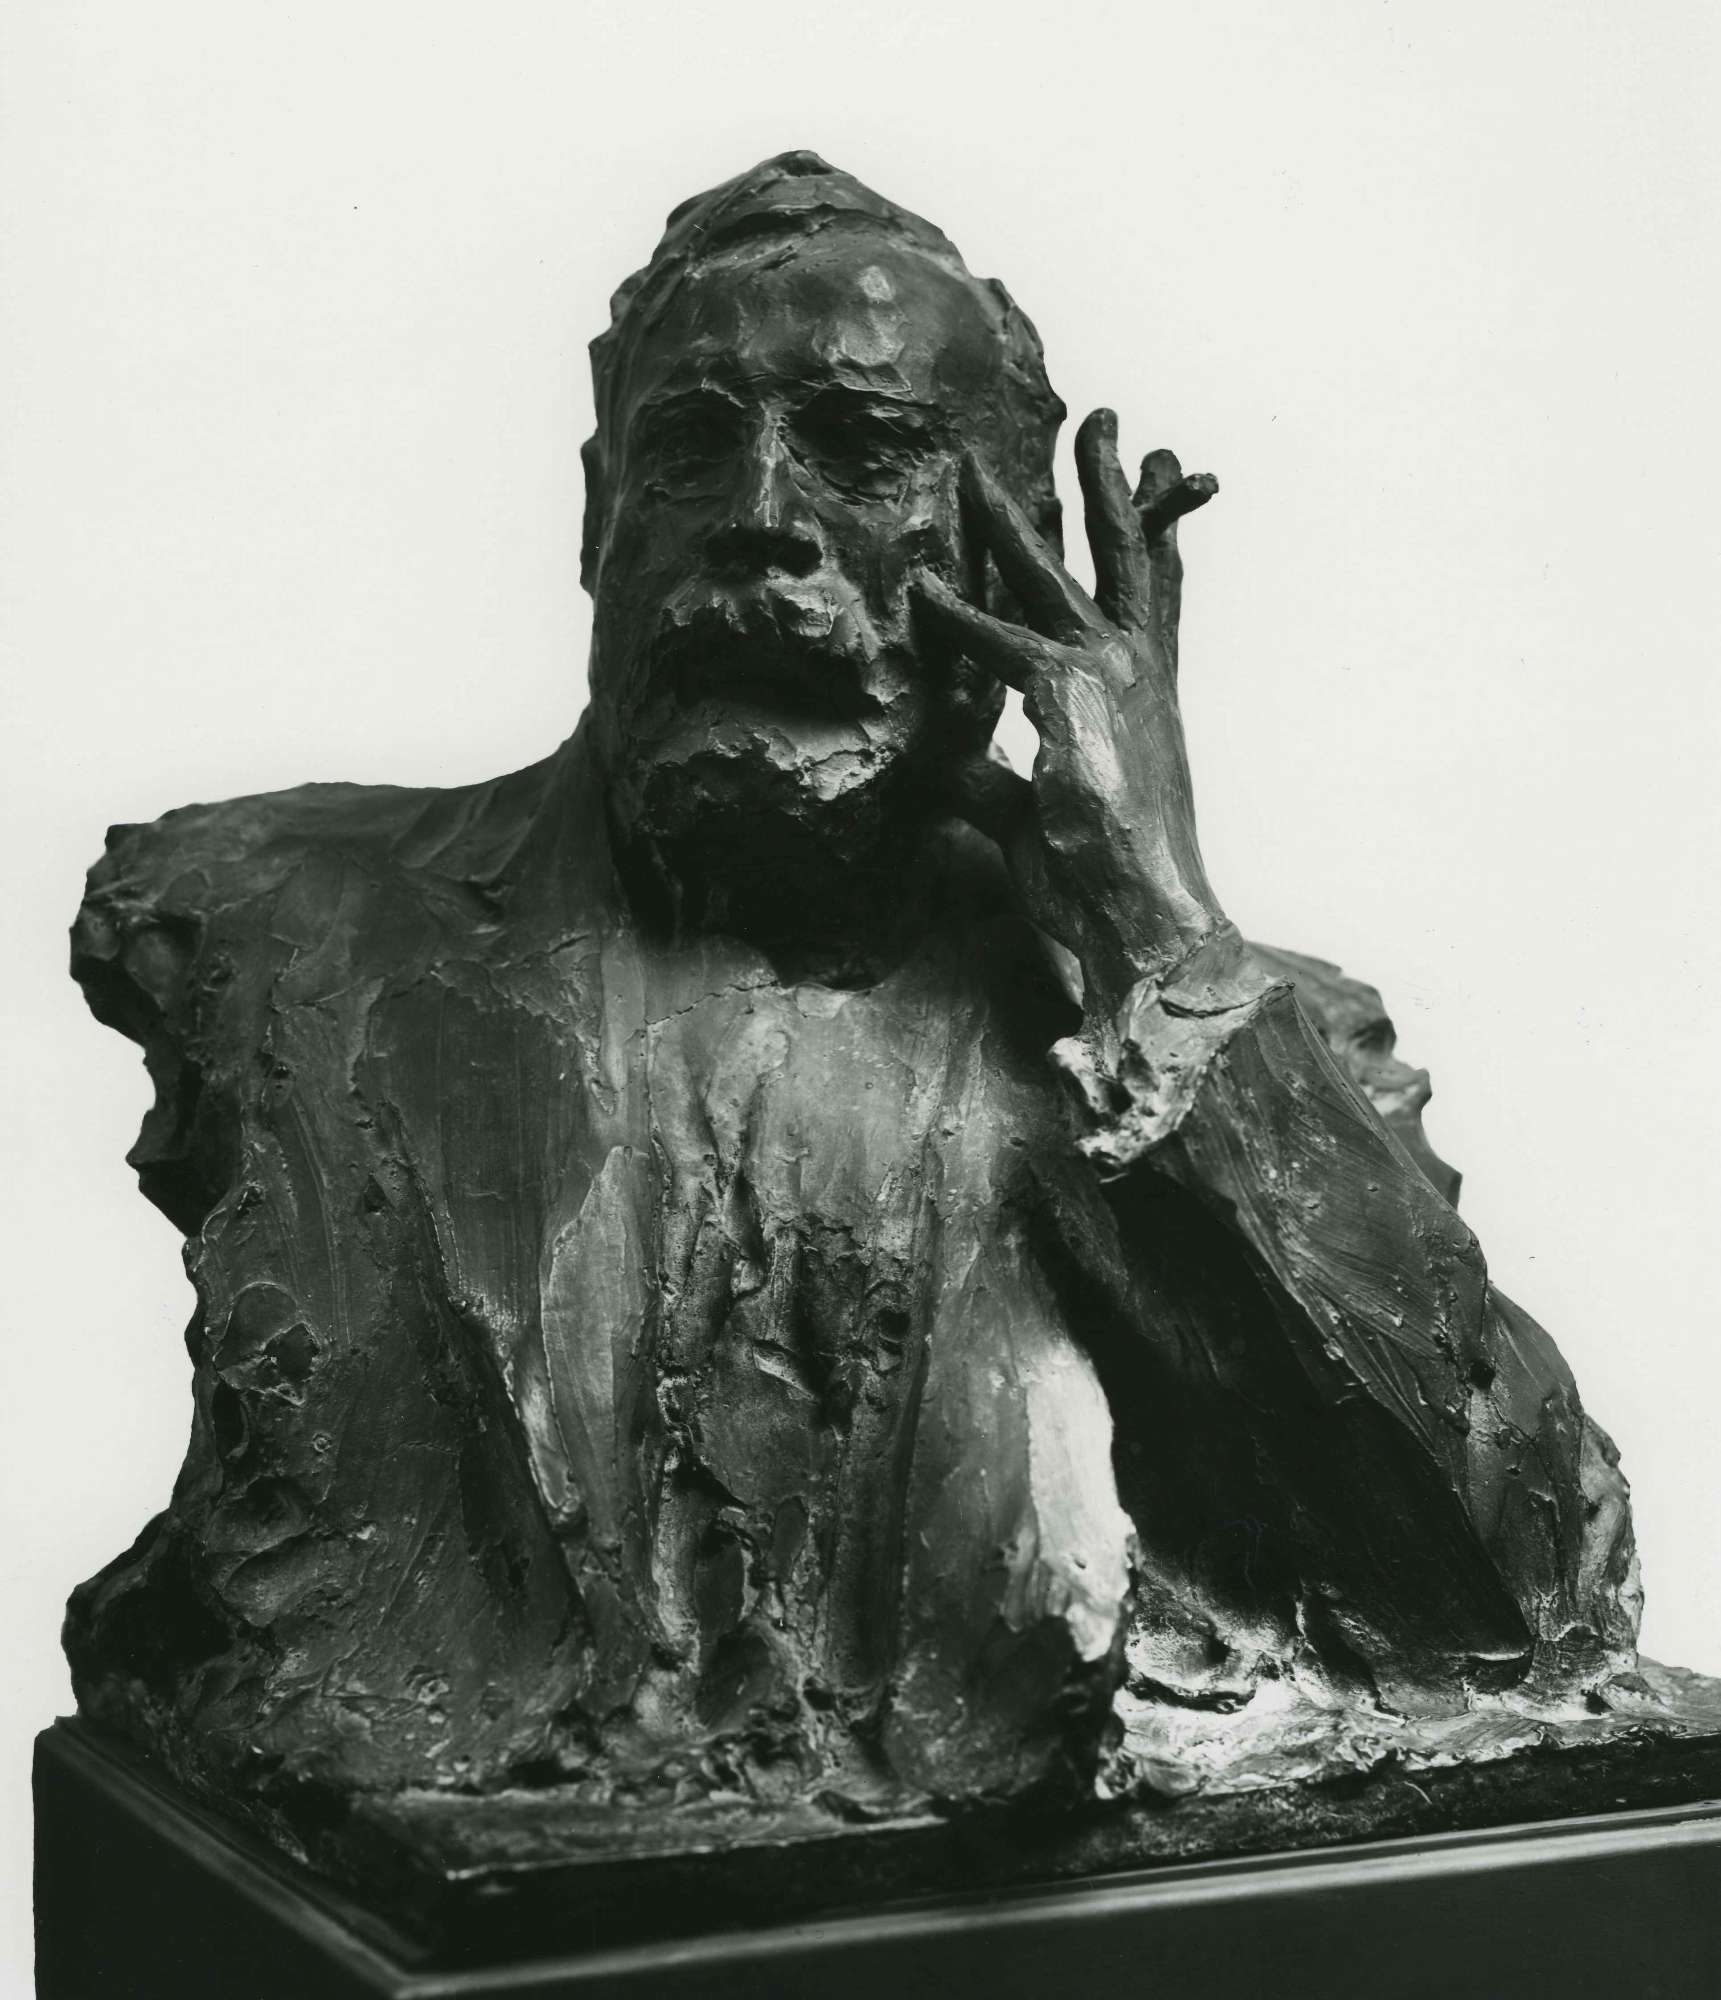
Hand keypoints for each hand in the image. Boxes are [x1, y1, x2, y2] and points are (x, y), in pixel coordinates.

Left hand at [913, 410, 1239, 1016]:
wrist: (1145, 917)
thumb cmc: (1104, 877)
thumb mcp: (1036, 815)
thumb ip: (992, 779)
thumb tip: (945, 765)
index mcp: (1148, 690)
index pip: (1153, 592)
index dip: (1154, 532)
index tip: (1160, 476)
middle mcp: (1139, 671)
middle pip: (1125, 552)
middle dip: (1110, 482)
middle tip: (1106, 420)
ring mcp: (1108, 677)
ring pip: (1056, 571)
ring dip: (1016, 513)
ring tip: (981, 464)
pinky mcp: (1067, 700)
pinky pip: (998, 640)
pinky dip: (955, 615)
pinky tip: (921, 590)